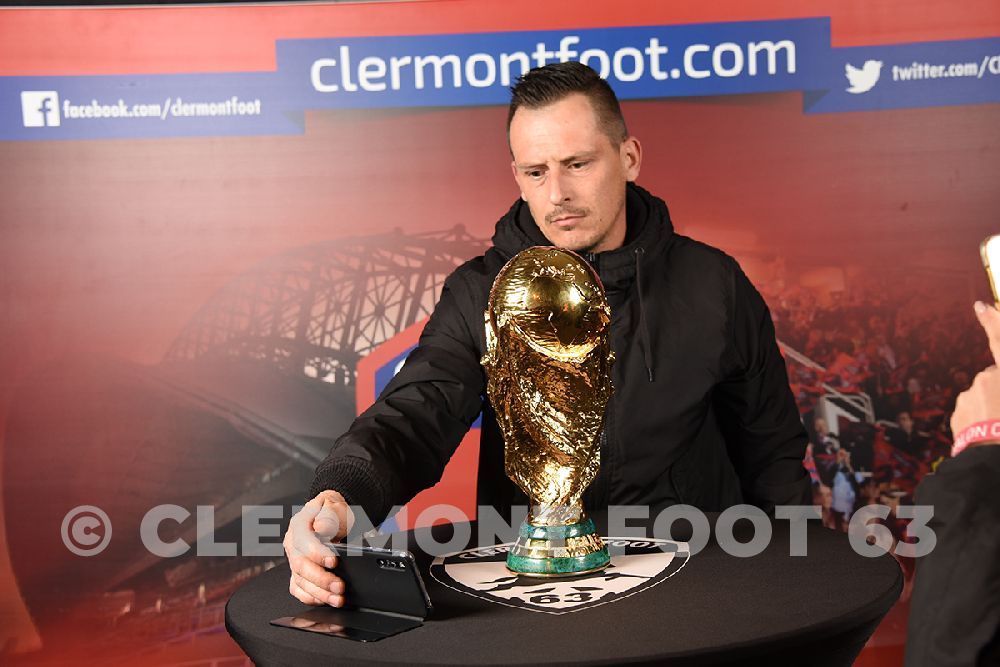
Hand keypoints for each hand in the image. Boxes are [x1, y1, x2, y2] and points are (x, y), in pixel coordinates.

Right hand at [282, 490, 354, 606]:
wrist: (333, 516)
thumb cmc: (334, 512)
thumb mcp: (335, 507)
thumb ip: (328, 516)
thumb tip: (321, 527)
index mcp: (299, 524)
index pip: (303, 541)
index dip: (317, 553)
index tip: (333, 562)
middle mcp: (293, 543)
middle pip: (300, 565)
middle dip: (320, 579)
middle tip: (339, 586)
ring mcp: (294, 559)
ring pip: (300, 581)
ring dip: (319, 593)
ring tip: (337, 598)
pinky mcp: (298, 573)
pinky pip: (299, 590)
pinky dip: (312, 598)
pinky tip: (326, 600)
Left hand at [950, 301, 999, 446]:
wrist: (993, 459)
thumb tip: (995, 375)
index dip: (992, 321)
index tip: (980, 305)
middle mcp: (988, 379)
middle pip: (996, 378)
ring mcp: (970, 395)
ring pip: (982, 396)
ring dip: (990, 408)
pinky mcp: (958, 410)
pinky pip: (970, 411)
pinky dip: (978, 420)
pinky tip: (987, 434)